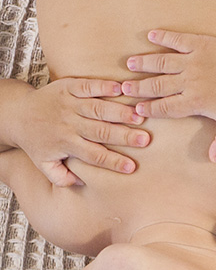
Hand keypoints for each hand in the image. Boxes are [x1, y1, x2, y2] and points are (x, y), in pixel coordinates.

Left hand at [11, 78, 146, 186]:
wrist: (17, 113)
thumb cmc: (37, 140)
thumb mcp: (44, 164)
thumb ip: (61, 178)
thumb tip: (82, 183)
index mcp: (66, 143)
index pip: (93, 155)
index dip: (112, 162)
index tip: (131, 167)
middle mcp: (69, 124)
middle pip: (99, 131)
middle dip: (123, 135)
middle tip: (144, 140)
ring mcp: (69, 104)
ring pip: (97, 109)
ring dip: (119, 112)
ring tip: (139, 116)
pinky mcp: (68, 87)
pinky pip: (87, 86)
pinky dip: (102, 87)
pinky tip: (120, 88)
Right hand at [121, 29, 215, 162]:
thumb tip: (213, 160)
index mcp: (196, 101)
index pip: (166, 107)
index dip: (149, 108)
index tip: (136, 109)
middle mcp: (191, 81)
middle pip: (158, 84)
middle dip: (138, 87)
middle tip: (123, 88)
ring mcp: (194, 61)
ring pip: (162, 62)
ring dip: (144, 62)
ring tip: (129, 64)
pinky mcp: (200, 44)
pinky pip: (177, 39)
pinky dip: (163, 36)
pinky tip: (151, 35)